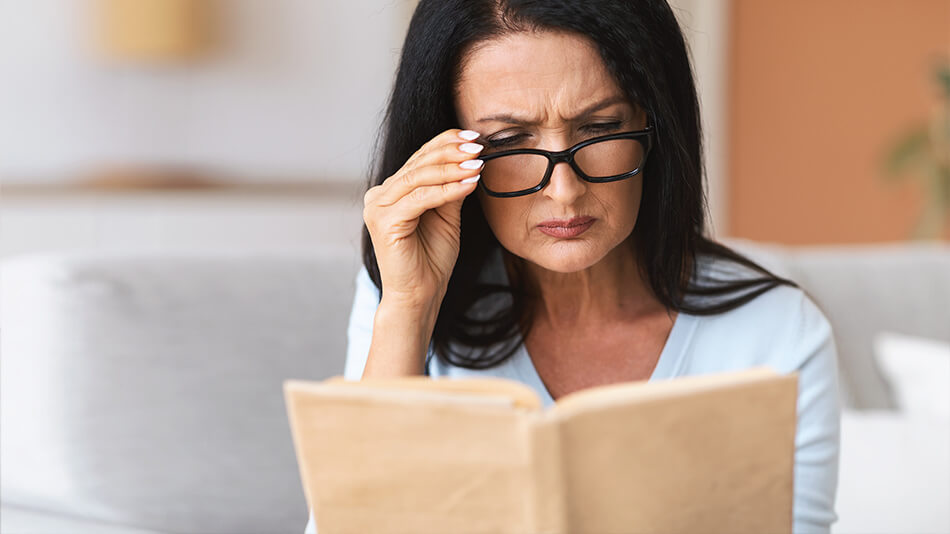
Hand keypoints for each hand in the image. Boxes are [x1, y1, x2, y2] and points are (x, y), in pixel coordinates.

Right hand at [363, 129, 483, 312]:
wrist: (420, 295)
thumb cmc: (431, 260)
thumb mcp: (446, 216)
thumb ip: (451, 188)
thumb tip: (470, 159)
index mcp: (391, 191)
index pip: (419, 158)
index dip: (446, 143)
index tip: (475, 137)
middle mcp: (379, 196)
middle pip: (418, 163)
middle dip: (451, 152)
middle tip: (478, 146)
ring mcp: (377, 208)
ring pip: (418, 178)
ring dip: (452, 169)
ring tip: (477, 163)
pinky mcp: (384, 222)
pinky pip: (421, 199)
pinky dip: (447, 190)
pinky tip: (469, 184)